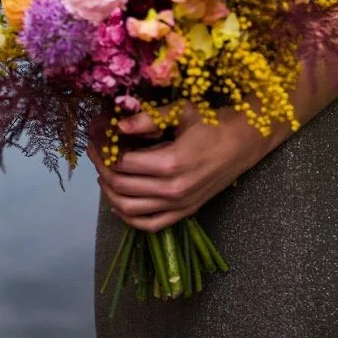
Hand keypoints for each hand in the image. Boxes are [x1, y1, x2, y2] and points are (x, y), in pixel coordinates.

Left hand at [87, 102, 271, 232]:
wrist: (242, 143)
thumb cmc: (211, 122)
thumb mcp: (181, 111)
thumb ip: (148, 119)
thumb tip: (118, 126)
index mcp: (170, 163)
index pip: (122, 164)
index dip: (103, 151)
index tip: (95, 140)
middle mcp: (172, 190)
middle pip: (122, 186)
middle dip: (102, 169)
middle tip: (96, 153)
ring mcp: (179, 205)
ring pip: (129, 209)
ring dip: (110, 193)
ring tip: (104, 174)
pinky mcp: (184, 213)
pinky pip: (149, 225)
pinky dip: (128, 218)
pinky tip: (119, 202)